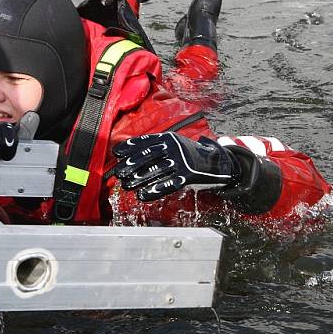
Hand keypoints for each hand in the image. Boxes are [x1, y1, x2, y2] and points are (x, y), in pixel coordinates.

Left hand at [112, 132, 238, 200]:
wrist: (216, 162)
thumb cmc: (189, 155)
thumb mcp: (174, 144)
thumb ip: (157, 146)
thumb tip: (132, 153)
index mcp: (169, 138)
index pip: (146, 141)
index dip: (130, 147)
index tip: (116, 153)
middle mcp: (175, 147)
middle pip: (149, 156)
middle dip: (131, 165)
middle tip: (118, 173)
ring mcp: (182, 161)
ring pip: (156, 170)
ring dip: (139, 179)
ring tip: (127, 185)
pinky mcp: (188, 175)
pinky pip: (168, 184)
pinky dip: (154, 190)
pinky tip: (142, 195)